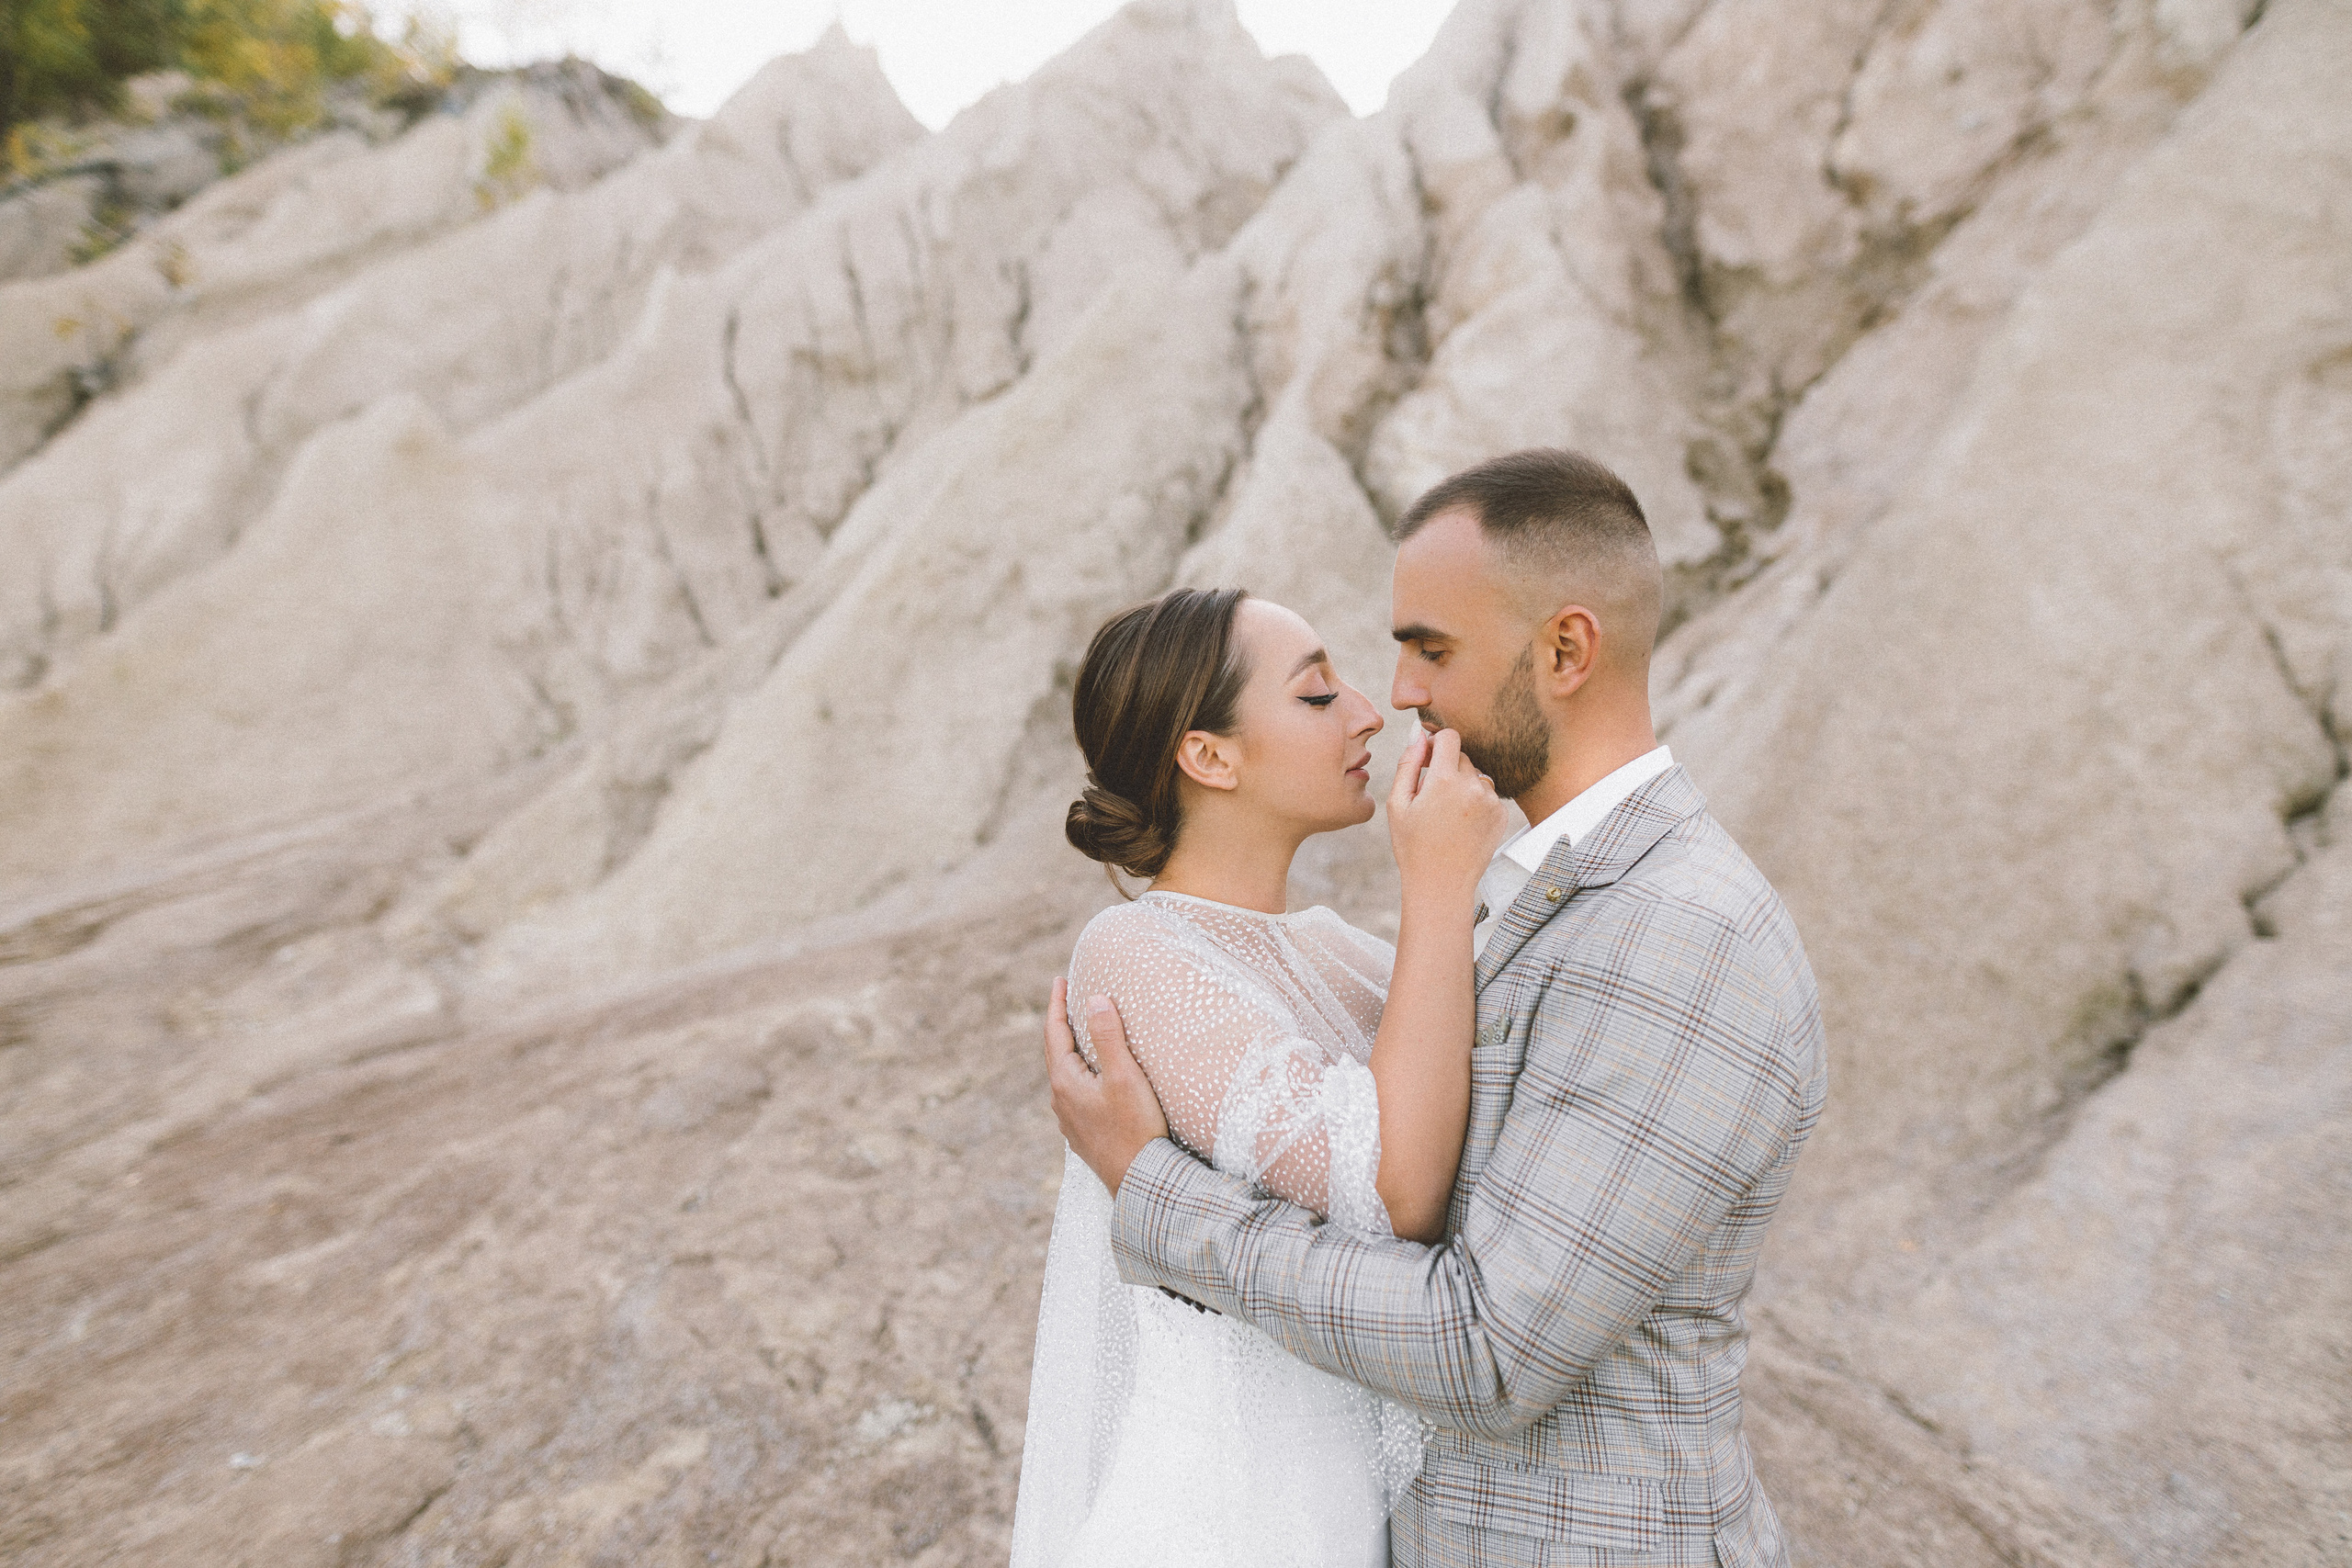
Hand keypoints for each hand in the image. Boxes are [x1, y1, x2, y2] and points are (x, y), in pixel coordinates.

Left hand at [1042, 977, 1167, 1195]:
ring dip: (1071, 1051)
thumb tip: (1094, 1000)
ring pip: (1066, 1076)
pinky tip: (1093, 1079)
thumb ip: (1109, 1037)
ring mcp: (1071, 1121)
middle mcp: (1061, 1101)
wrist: (1140, 1182)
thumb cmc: (1135, 1129)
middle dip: (1061, 1025)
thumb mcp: (1125, 1077)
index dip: (1056, 1004)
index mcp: (1065, 1082)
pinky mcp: (1084, 1134)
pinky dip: (1081, 1074)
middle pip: (1056, 1053)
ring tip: (1081, 1035)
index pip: (1054, 1033)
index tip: (1058, 980)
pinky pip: (1076, 1094)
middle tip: (1067, 1000)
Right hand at [1387, 727, 1510, 900]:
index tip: (1427, 760)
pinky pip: (1488, 794)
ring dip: (1463, 784)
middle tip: (1431, 795)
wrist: (1441, 885)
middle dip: (1447, 767)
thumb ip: (1408, 764)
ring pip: (1477, 775)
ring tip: (1446, 813)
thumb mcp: (1398, 804)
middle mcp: (1473, 786)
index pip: (1449, 736)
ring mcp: (1491, 801)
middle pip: (1462, 756)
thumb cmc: (1412, 846)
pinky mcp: (1501, 815)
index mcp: (1444, 779)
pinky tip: (1461, 823)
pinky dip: (1476, 801)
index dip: (1435, 743)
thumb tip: (1418, 734)